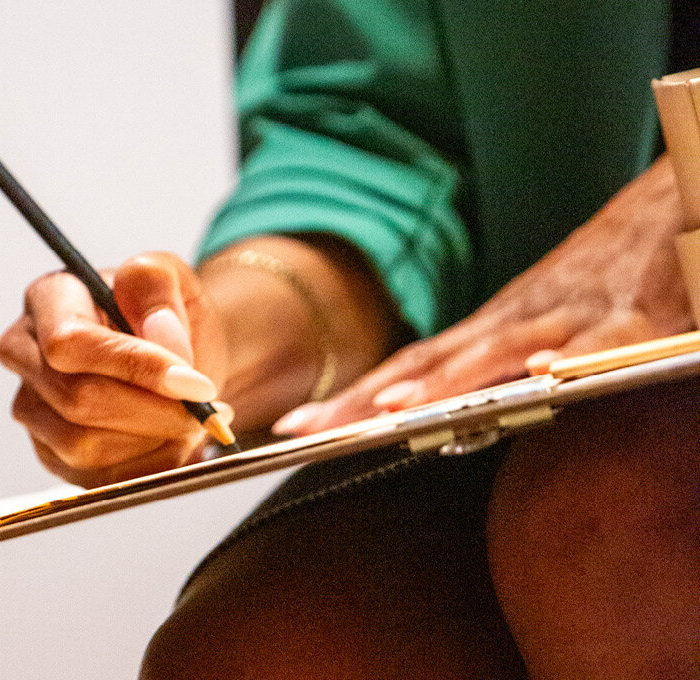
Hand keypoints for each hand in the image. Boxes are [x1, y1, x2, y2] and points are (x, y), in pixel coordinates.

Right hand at [0, 252, 230, 487]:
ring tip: (194, 422)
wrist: (173, 357)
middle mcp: (25, 353)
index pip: (70, 342)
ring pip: (84, 446)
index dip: (134, 367)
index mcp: (48, 298)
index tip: (196, 384)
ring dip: (152, 442)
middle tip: (206, 411)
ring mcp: (31, 407)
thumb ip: (159, 289)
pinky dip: (147, 467)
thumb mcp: (174, 279)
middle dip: (153, 413)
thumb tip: (159, 333)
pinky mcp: (49, 452)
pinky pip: (95, 478)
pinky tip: (175, 443)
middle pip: (77, 400)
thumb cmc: (165, 315)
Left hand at [274, 156, 694, 435]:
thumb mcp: (534, 320)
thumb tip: (437, 412)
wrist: (673, 205)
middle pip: (431, 366)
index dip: (352, 400)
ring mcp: (568, 316)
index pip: (407, 368)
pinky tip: (543, 374)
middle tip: (312, 429)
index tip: (296, 426)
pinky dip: (573, 358)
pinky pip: (602, 343)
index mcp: (489, 327)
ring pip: (499, 352)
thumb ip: (493, 364)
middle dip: (368, 402)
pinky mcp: (634, 317)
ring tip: (399, 411)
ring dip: (449, 382)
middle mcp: (514, 321)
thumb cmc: (601, 271)